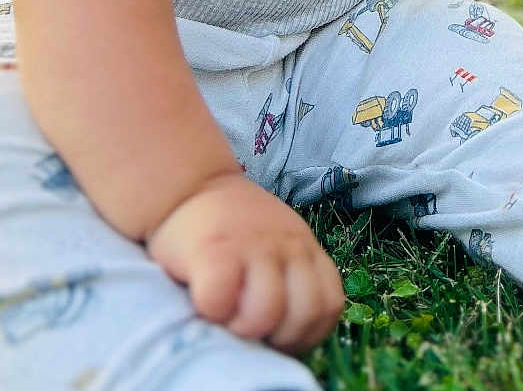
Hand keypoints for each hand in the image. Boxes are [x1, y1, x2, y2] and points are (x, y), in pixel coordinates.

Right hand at [145, 169, 344, 353]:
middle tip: (253, 328)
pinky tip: (206, 302)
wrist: (193, 185)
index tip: (277, 333)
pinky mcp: (214, 250)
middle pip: (305, 313)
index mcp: (305, 250)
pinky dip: (213, 310)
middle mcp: (288, 245)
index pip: (329, 306)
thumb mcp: (276, 247)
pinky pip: (221, 297)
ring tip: (229, 316)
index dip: (304, 333)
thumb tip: (283, 336)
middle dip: (278, 335)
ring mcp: (253, 246)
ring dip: (246, 326)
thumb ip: (289, 280)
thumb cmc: (233, 230)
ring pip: (268, 311)